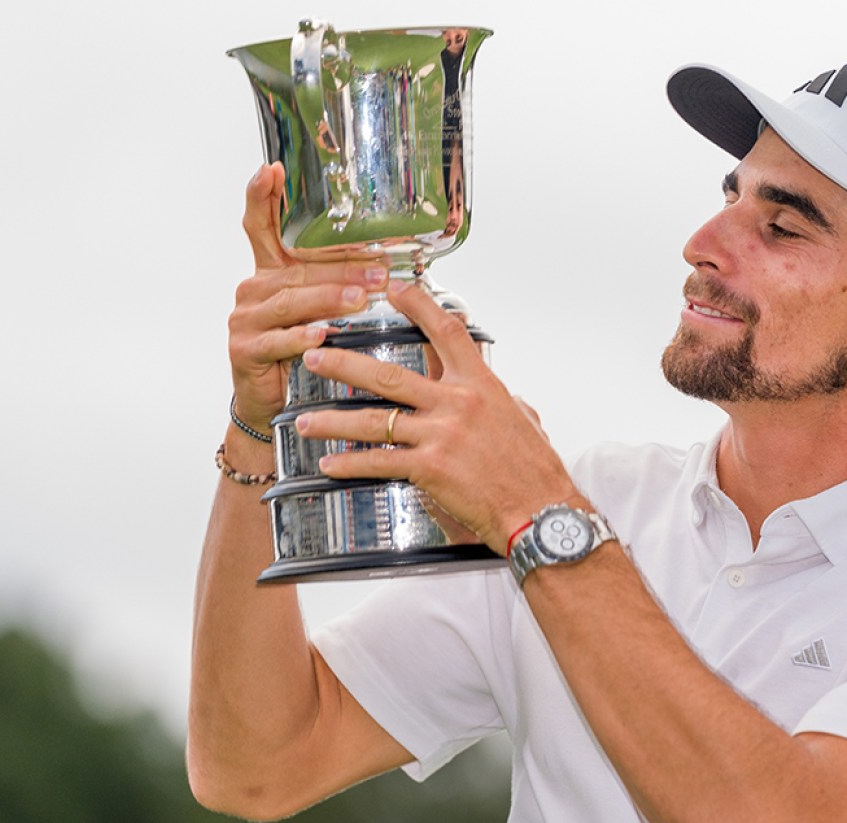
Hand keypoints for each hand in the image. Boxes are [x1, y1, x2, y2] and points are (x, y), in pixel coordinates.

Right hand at [227, 163, 389, 433]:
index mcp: (268, 274)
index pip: (261, 227)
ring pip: (291, 302)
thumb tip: (385, 265)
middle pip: (296, 269)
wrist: (268, 403)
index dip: (263, 197)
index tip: (271, 169)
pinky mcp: (245, 350)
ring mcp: (245, 320)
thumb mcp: (317, 312)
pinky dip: (301, 337)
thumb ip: (336, 284)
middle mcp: (253, 291)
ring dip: (328, 299)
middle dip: (340, 269)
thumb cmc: (298, 352)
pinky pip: (278, 340)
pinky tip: (321, 334)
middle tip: (378, 271)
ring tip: (359, 299)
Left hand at [293, 282, 578, 552]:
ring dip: (333, 420)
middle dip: (344, 363)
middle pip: (389, 374)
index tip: (395, 289)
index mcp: (482, 385)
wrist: (541, 510)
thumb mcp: (524, 421)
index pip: (446, 332)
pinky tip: (330, 464)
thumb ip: (503, 401)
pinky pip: (379, 461)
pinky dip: (351, 464)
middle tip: (315, 354)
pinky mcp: (430, 468)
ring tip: (305, 421)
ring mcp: (441, 435)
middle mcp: (457, 403)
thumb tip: (502, 393)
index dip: (418, 305)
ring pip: (374, 419)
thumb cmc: (536, 472)